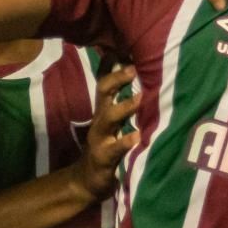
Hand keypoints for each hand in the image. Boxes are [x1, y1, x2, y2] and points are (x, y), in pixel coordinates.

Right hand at [78, 65, 141, 197]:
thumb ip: (123, 104)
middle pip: (103, 92)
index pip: (105, 80)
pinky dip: (126, 141)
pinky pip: (115, 148)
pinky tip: (137, 136)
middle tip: (133, 68)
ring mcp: (100, 138)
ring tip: (140, 98)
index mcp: (104, 110)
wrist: (86, 181)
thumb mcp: (113, 124)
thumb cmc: (107, 147)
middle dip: (117, 78)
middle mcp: (101, 120)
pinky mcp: (104, 158)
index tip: (122, 45)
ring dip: (124, 107)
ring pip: (108, 118)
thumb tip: (139, 80)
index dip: (111, 63)